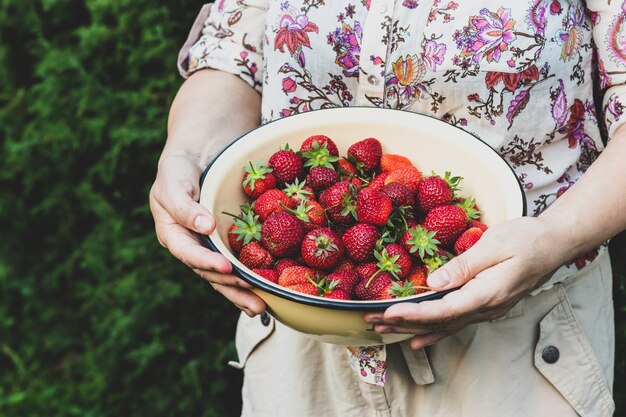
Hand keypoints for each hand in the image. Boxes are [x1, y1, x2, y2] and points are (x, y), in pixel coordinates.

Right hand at [149, 152, 265, 316]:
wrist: (195, 156)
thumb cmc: (178, 168)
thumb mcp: (173, 182)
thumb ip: (184, 206)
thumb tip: (205, 228)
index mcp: (172, 233)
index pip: (189, 253)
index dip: (207, 262)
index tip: (228, 268)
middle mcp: (190, 246)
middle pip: (209, 273)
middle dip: (231, 288)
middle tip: (254, 301)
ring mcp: (207, 248)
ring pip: (223, 276)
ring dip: (241, 293)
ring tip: (261, 308)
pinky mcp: (223, 245)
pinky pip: (235, 266)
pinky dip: (247, 281)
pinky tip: (263, 295)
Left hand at [364, 216, 564, 348]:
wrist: (554, 244)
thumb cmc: (526, 239)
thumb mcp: (493, 245)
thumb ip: (463, 266)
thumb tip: (433, 282)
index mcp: (487, 293)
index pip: (443, 310)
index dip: (414, 314)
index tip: (388, 313)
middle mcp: (486, 308)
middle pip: (438, 322)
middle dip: (402, 323)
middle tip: (371, 321)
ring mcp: (486, 310)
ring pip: (444, 326)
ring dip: (412, 328)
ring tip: (383, 328)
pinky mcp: (484, 305)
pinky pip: (453, 322)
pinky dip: (432, 330)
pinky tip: (416, 338)